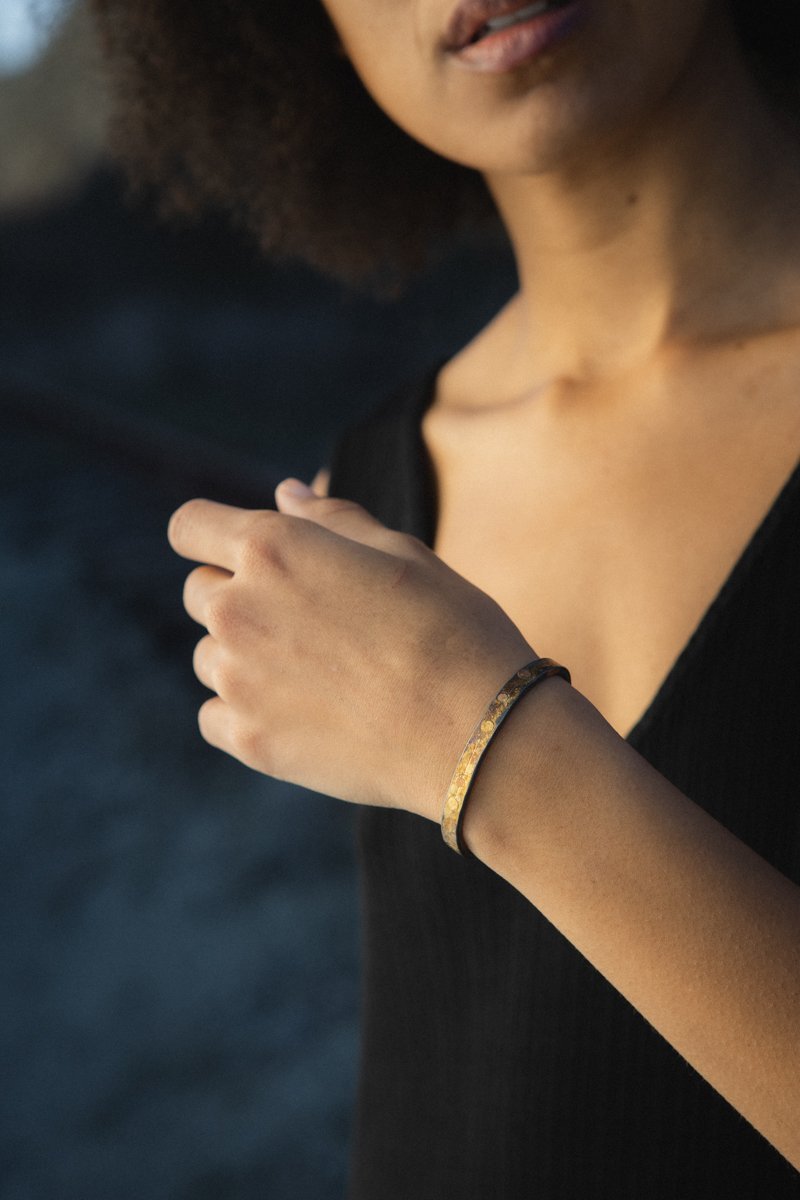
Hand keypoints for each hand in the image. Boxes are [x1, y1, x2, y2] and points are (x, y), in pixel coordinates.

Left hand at [168, 480, 533, 819]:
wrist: (474, 730)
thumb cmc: (450, 628)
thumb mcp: (400, 552)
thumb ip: (330, 519)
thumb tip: (285, 492)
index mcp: (271, 547)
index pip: (189, 525)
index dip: (210, 535)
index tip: (239, 552)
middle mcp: (237, 607)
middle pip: (198, 592)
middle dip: (236, 595)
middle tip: (307, 621)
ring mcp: (236, 678)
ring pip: (208, 656)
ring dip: (242, 657)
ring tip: (316, 673)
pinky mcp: (248, 739)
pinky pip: (215, 715)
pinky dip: (244, 712)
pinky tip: (301, 713)